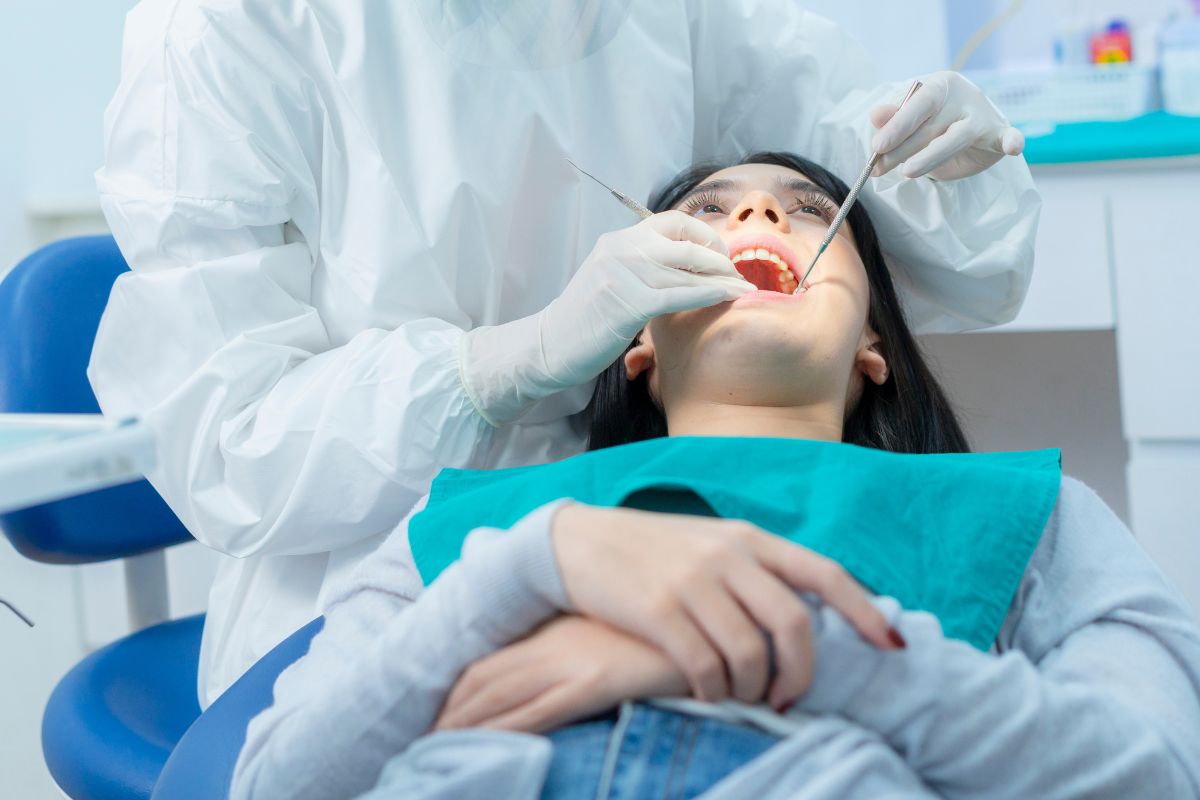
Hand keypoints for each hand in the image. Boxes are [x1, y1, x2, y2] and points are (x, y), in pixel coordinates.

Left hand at [435, 616, 686, 732]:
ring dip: (466, 725)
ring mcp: (571, 660)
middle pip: (485, 678)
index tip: (438, 712)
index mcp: (556, 628)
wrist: (709, 615)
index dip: (459, 688)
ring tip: (438, 750)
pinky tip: (486, 749)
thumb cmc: (667, 629)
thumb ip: (585, 644)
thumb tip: (571, 664)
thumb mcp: (616, 629)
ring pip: (501, 696)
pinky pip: (537, 712)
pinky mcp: (593, 680)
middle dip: (451, 711)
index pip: (491, 660)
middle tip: (423, 737)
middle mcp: (554, 641)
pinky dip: (505, 732)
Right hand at [461, 211, 752, 423]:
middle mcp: (622, 248)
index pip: (673, 221)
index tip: (720, 256)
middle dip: (719, 257)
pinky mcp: (628, 302)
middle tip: (735, 275)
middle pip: (687, 241)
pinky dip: (710, 294)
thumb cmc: (586, 320)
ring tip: (742, 289)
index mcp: (619, 240)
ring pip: (689, 268)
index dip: (704, 235)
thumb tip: (686, 266)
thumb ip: (643, 267)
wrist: (549, 345)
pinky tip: (728, 298)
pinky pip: (681, 294)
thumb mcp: (613, 279)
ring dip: (722, 278)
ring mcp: (624, 273)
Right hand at [550, 504, 899, 709]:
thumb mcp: (711, 544)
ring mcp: (693, 582)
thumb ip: (756, 570)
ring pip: (750, 654)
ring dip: (751, 689)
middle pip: (794, 624)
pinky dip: (712, 690)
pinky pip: (704, 667)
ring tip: (739, 695)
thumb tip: (809, 615)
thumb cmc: (653, 550)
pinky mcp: (658, 611)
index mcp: (750, 537)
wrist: (578, 543)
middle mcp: (728, 556)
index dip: (864, 612)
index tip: (892, 647)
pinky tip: (704, 690)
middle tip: (786, 697)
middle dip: (801, 674)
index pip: (824, 573)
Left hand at [869, 70, 1023, 180]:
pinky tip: (1013, 147)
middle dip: (902, 149)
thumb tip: (876, 114)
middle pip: (932, 124)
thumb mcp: (912, 121)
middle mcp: (963, 97)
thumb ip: (894, 118)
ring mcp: (982, 116)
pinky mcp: (999, 134)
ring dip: (932, 155)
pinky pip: (1008, 137)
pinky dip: (1012, 141)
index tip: (878, 145)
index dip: (898, 124)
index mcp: (940, 85)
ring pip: (957, 137)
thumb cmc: (936, 124)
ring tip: (908, 172)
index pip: (919, 102)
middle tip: (879, 168)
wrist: (973, 132)